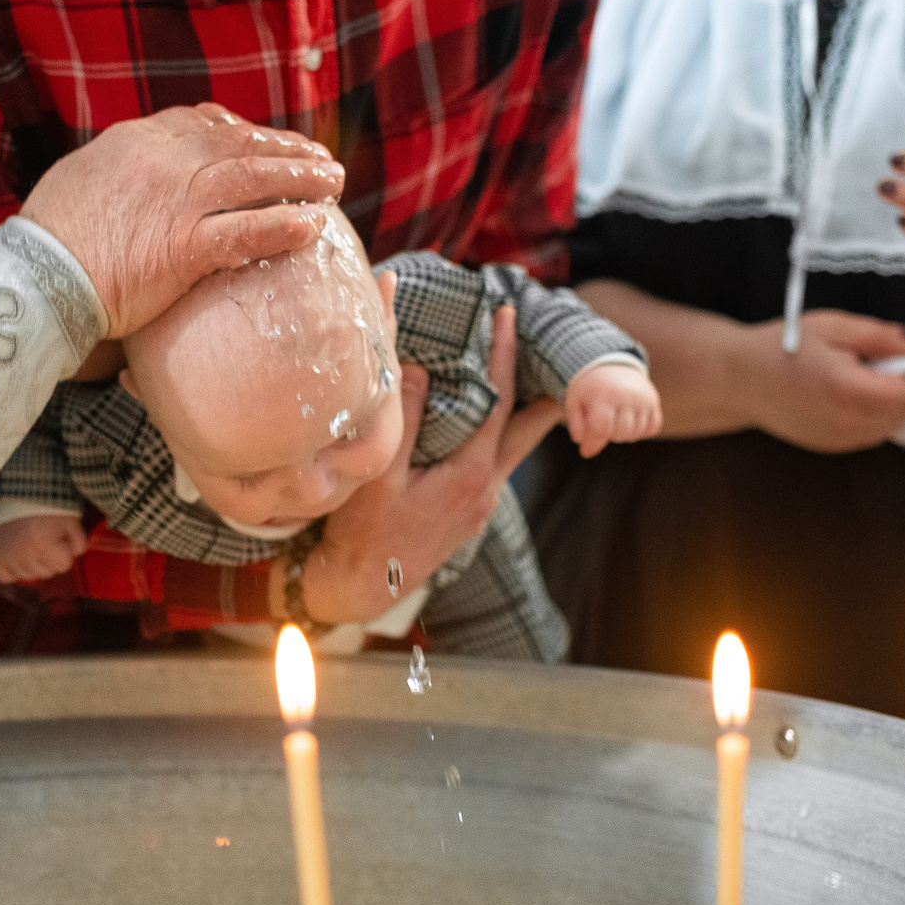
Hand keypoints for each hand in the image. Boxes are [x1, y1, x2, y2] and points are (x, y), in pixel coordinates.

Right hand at [0, 513, 86, 583]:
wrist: (18, 492)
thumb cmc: (48, 506)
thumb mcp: (71, 521)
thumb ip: (79, 544)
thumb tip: (72, 558)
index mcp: (43, 543)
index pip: (64, 565)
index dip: (65, 551)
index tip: (59, 537)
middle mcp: (22, 553)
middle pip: (47, 573)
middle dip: (50, 558)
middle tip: (44, 537)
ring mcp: (6, 556)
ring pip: (29, 577)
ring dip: (33, 564)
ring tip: (31, 543)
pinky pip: (5, 577)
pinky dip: (12, 570)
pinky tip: (18, 556)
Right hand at [18, 105, 345, 336]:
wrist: (36, 279)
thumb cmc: (48, 242)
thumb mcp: (79, 182)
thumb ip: (115, 171)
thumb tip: (131, 177)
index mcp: (136, 140)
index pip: (202, 123)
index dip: (242, 131)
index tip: (264, 139)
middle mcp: (164, 160)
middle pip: (240, 144)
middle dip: (286, 148)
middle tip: (318, 157)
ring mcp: (178, 200)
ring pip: (255, 179)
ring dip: (302, 178)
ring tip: (334, 183)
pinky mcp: (186, 245)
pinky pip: (248, 231)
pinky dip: (285, 226)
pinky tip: (314, 227)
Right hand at [282, 308, 562, 624]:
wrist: (362, 586)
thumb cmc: (366, 533)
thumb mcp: (379, 473)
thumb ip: (404, 420)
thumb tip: (417, 366)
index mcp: (471, 475)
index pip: (499, 402)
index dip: (504, 355)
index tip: (508, 317)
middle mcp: (485, 489)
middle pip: (526, 427)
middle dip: (537, 383)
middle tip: (542, 342)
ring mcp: (479, 504)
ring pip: (512, 447)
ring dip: (519, 409)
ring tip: (521, 374)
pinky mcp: (466, 512)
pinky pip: (492, 461)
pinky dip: (495, 431)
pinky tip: (479, 418)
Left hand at [563, 362, 661, 457]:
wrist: (611, 365)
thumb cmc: (590, 389)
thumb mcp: (575, 403)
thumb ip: (577, 426)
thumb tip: (586, 449)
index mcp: (604, 394)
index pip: (601, 429)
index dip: (592, 443)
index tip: (585, 450)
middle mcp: (627, 395)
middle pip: (620, 434)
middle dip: (608, 436)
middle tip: (602, 425)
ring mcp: (644, 398)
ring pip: (636, 433)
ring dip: (624, 434)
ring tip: (615, 420)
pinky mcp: (654, 401)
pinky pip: (652, 429)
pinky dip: (641, 430)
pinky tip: (630, 420)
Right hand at [737, 311, 904, 454]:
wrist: (738, 379)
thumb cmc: (782, 347)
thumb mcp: (834, 327)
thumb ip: (881, 335)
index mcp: (853, 391)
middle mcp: (851, 424)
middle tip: (900, 358)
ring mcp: (842, 441)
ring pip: (892, 426)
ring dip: (897, 402)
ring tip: (875, 373)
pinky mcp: (832, 446)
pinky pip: (872, 433)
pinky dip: (878, 414)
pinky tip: (858, 391)